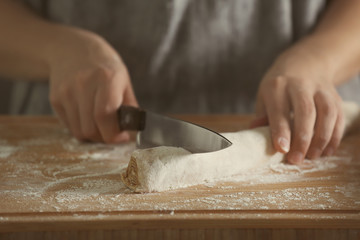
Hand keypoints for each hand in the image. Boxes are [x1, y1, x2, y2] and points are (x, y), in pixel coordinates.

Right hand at [48, 29, 137, 142]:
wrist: (72, 48)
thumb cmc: (104, 66)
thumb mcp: (124, 80)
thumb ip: (130, 106)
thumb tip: (134, 131)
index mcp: (106, 78)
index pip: (105, 115)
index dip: (114, 134)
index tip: (122, 137)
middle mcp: (83, 84)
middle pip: (90, 128)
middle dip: (104, 138)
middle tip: (112, 133)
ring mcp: (66, 92)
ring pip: (79, 131)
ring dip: (93, 136)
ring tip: (101, 125)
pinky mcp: (55, 99)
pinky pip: (69, 126)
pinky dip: (81, 128)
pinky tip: (87, 116)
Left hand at [251, 42, 344, 163]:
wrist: (304, 63)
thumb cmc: (278, 86)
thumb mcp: (264, 96)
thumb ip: (262, 115)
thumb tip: (255, 132)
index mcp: (277, 86)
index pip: (279, 110)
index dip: (281, 131)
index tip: (282, 149)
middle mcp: (300, 85)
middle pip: (306, 111)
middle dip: (302, 138)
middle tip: (296, 159)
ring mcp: (320, 89)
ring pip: (326, 112)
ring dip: (321, 138)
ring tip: (313, 156)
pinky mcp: (334, 95)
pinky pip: (338, 115)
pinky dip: (334, 135)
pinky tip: (327, 151)